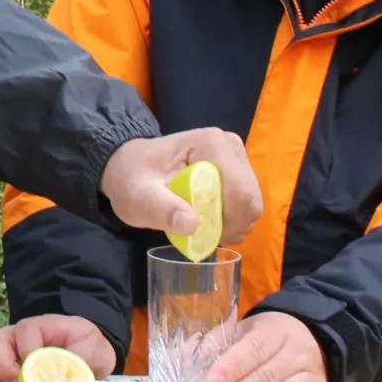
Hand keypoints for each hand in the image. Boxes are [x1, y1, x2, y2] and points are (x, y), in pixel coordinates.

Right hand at [0, 314, 116, 381]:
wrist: (85, 358)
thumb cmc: (87, 350)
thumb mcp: (94, 351)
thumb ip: (80, 360)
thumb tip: (59, 378)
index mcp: (41, 327)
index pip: (25, 330)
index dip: (28, 352)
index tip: (36, 372)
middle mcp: (16, 336)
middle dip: (4, 368)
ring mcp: (4, 352)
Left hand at [99, 128, 262, 242]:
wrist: (130, 166)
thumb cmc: (132, 179)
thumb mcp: (136, 198)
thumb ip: (160, 209)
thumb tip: (191, 224)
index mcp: (211, 144)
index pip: (240, 192)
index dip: (228, 222)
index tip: (204, 236)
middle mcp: (230, 145)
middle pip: (250, 199)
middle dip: (232, 225)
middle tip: (204, 236)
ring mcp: (236, 156)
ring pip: (251, 203)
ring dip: (232, 224)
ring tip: (203, 228)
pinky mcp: (237, 169)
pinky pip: (246, 203)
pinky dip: (233, 219)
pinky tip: (210, 221)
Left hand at [200, 312, 327, 381]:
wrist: (309, 341)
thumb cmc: (265, 338)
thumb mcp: (241, 331)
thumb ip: (214, 344)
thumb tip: (182, 359)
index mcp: (276, 330)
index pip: (254, 348)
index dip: (231, 367)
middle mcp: (299, 353)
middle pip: (266, 377)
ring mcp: (312, 377)